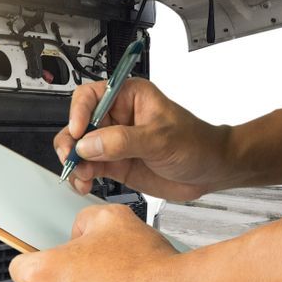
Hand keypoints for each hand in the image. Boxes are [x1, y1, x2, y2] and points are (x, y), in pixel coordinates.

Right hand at [53, 78, 232, 199]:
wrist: (211, 170)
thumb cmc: (196, 142)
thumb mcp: (160, 138)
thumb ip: (123, 141)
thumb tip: (89, 144)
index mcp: (127, 96)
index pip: (90, 96)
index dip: (79, 113)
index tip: (79, 132)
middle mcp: (115, 117)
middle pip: (78, 124)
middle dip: (71, 143)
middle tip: (72, 159)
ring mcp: (112, 142)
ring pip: (78, 148)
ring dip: (74, 164)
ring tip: (82, 177)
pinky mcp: (113, 163)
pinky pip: (88, 168)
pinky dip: (81, 177)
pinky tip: (85, 184)